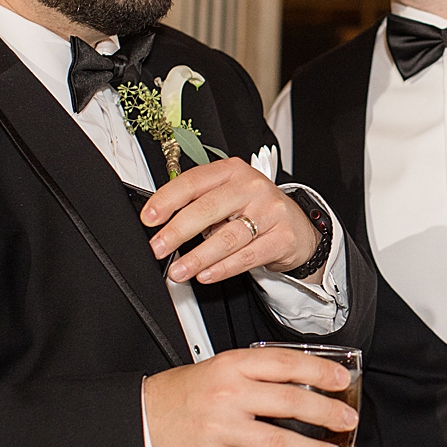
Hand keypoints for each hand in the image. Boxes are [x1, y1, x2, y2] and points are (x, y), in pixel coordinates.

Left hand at [141, 157, 319, 283]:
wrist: (297, 227)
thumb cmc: (255, 210)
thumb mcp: (229, 196)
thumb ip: (200, 203)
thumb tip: (162, 223)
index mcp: (232, 171)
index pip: (194, 182)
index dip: (167, 200)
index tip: (149, 218)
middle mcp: (252, 187)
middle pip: (208, 209)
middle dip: (177, 231)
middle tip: (158, 248)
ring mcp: (270, 211)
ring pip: (227, 237)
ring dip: (198, 257)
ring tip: (178, 270)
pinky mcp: (282, 237)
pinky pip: (247, 256)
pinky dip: (223, 268)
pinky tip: (206, 275)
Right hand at [142, 346, 356, 446]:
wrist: (142, 421)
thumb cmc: (183, 394)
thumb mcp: (218, 368)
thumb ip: (256, 372)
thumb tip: (304, 380)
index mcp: (232, 366)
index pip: (285, 364)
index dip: (319, 371)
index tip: (341, 379)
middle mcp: (229, 395)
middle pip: (290, 402)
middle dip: (327, 413)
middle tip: (347, 419)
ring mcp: (222, 429)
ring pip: (280, 441)